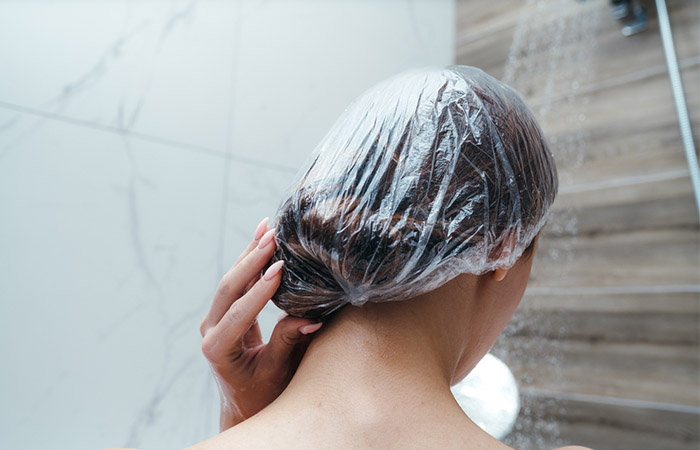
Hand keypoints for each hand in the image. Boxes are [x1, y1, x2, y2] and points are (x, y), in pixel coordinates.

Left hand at [200, 217, 321, 430]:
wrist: (244, 404)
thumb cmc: (263, 394)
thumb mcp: (277, 371)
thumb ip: (289, 342)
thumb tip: (312, 317)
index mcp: (218, 348)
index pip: (239, 313)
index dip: (259, 290)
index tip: (279, 268)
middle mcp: (210, 330)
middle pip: (228, 288)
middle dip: (251, 259)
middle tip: (272, 235)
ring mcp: (214, 319)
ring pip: (231, 280)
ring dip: (249, 253)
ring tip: (267, 227)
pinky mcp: (224, 313)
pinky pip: (236, 283)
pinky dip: (249, 261)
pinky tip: (261, 239)